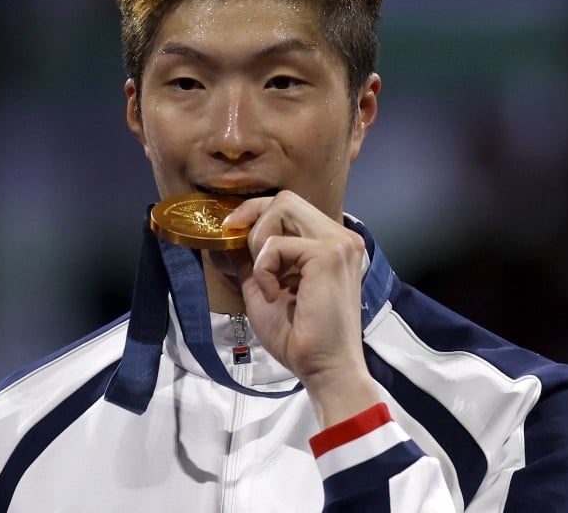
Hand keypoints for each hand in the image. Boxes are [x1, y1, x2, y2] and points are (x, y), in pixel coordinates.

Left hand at [223, 191, 381, 427]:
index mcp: (330, 243)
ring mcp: (338, 242)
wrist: (323, 368)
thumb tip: (228, 235)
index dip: (255, 214)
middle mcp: (340, 236)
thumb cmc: (299, 336)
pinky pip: (277, 244)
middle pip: (285, 199)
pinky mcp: (328, 254)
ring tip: (266, 278)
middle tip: (245, 255)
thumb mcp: (263, 288)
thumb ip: (251, 259)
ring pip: (282, 208)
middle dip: (254, 220)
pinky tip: (274, 294)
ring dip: (260, 243)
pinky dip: (264, 269)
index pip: (288, 206)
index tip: (231, 231)